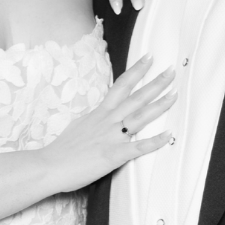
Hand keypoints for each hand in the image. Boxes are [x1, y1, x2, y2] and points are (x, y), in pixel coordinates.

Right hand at [40, 55, 176, 192]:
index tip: (149, 58)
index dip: (136, 71)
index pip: (121, 86)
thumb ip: (95, 119)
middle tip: (171, 70)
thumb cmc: (63, 149)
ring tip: (175, 94)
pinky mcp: (113, 155)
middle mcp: (108, 121)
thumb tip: (102, 115)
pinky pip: (138, 148)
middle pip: (136, 97)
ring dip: (159, 105)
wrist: (50, 166)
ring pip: (140, 117)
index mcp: (100, 112)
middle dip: (155, 83)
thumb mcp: (80, 125)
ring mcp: (112, 137)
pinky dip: (155, 142)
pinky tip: (169, 135)